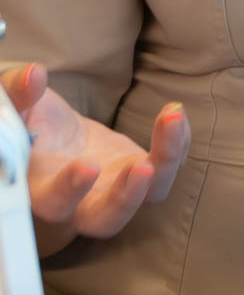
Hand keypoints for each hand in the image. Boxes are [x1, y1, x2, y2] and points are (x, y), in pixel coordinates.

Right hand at [0, 63, 189, 254]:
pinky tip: (173, 112)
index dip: (69, 191)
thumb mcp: (15, 108)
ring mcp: (115, 189)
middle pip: (104, 220)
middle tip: (141, 168)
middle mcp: (80, 202)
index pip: (53, 204)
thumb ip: (17, 96)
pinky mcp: (140, 172)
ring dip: (166, 161)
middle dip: (124, 199)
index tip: (87, 165)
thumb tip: (33, 75)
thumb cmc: (25, 124)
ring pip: (148, 196)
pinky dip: (176, 140)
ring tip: (171, 119)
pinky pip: (166, 165)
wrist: (50, 134)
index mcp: (39, 191)